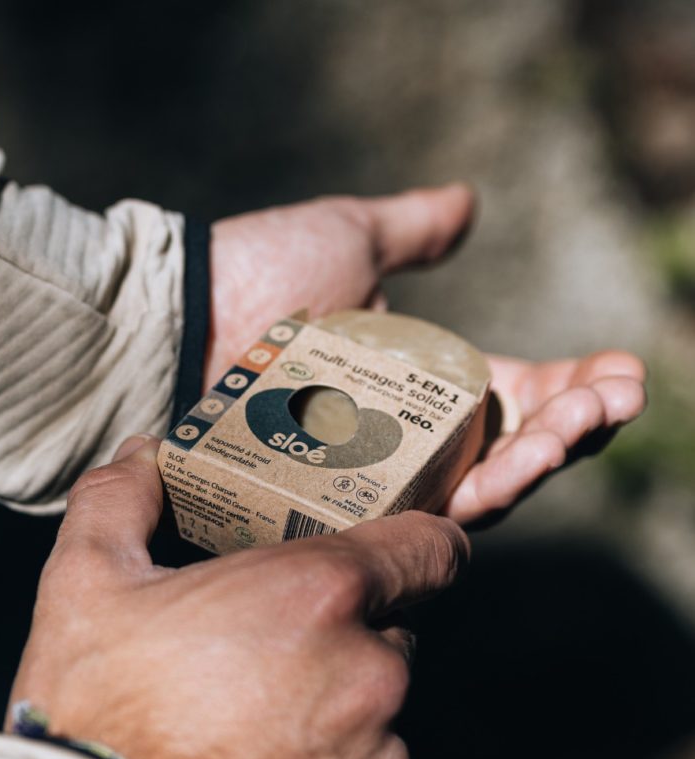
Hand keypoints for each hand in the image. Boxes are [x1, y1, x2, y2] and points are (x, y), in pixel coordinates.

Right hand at [8, 436, 467, 758]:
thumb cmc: (93, 715)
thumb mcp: (85, 584)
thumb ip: (122, 500)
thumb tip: (143, 456)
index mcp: (319, 597)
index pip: (431, 548)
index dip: (417, 545)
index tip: (395, 555)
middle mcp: (372, 676)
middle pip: (389, 636)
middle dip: (341, 640)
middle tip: (263, 661)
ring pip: (377, 720)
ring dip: (334, 720)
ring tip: (248, 740)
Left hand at [209, 189, 645, 528]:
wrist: (177, 318)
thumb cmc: (253, 276)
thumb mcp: (348, 242)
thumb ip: (410, 232)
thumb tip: (468, 203)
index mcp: (427, 383)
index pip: (519, 396)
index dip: (576, 387)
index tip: (622, 371)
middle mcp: (412, 440)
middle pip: (513, 450)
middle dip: (573, 426)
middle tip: (613, 398)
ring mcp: (379, 478)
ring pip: (481, 490)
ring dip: (542, 458)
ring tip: (577, 424)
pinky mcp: (344, 509)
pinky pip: (421, 515)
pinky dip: (476, 497)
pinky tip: (517, 468)